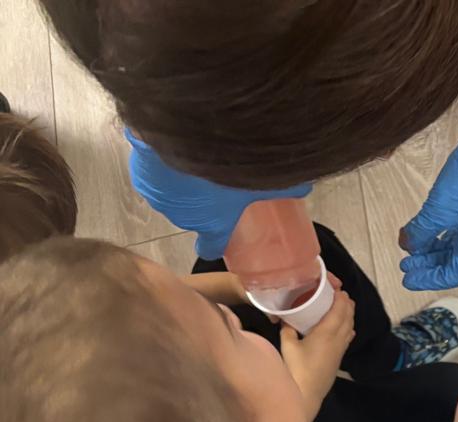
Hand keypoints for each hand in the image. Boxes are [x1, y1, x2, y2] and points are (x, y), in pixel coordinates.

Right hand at [126, 132, 311, 258]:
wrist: (183, 125)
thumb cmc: (228, 161)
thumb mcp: (264, 176)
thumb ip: (286, 185)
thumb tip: (305, 187)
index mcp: (212, 224)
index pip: (210, 247)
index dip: (214, 243)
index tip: (216, 241)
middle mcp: (180, 215)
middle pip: (191, 214)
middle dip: (201, 201)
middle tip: (214, 179)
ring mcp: (157, 193)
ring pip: (171, 191)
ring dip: (181, 180)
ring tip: (196, 158)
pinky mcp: (139, 168)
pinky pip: (153, 167)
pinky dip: (163, 160)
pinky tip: (176, 144)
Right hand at [278, 290, 354, 412]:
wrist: (307, 394)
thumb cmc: (296, 369)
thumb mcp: (287, 345)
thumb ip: (287, 329)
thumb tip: (285, 318)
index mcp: (326, 333)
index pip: (338, 311)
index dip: (340, 299)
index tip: (339, 288)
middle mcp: (337, 340)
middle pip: (347, 317)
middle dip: (347, 304)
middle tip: (342, 294)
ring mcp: (340, 350)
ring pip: (349, 328)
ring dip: (349, 316)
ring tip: (345, 307)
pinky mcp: (338, 359)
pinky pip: (347, 339)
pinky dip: (348, 328)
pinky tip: (346, 329)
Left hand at [398, 101, 457, 290]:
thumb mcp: (439, 209)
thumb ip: (420, 230)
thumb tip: (407, 245)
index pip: (452, 273)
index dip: (429, 278)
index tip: (408, 277)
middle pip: (451, 261)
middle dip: (427, 264)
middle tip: (405, 264)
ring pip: (452, 246)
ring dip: (431, 249)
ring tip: (411, 247)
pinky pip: (454, 230)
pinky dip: (437, 234)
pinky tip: (425, 230)